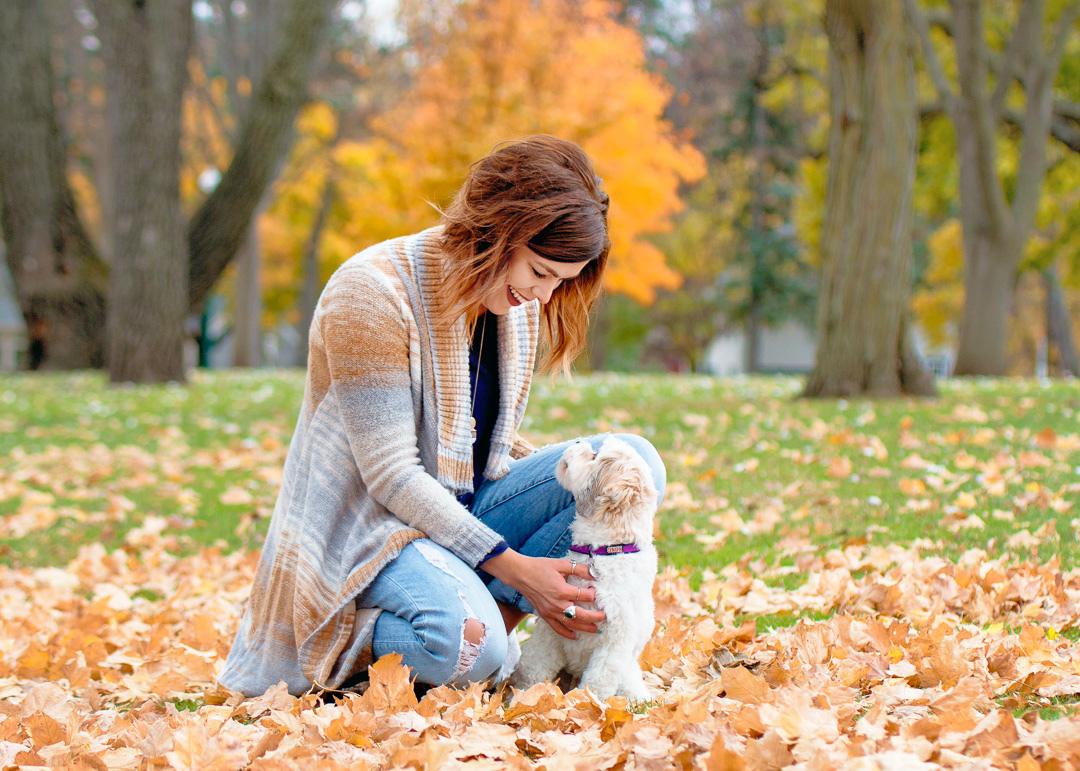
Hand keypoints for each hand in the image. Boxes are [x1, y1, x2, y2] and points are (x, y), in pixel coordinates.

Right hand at [482, 550, 604, 639]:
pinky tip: (576, 636)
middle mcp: (557, 604)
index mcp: (562, 590)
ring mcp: (550, 612)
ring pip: (571, 624)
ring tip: (596, 629)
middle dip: (595, 617)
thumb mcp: (560, 564)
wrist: (520, 574)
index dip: (593, 593)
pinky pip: (557, 628)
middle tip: (605, 616)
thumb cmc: (540, 567)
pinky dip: (567, 634)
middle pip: (581, 615)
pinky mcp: (544, 615)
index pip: (584, 596)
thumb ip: (579, 568)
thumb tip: (594, 573)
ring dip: (585, 628)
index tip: (595, 590)